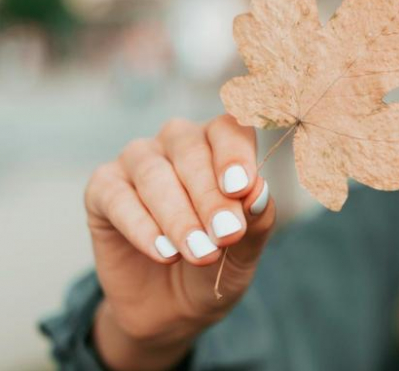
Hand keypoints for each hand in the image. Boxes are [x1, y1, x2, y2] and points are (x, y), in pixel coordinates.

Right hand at [84, 114, 275, 364]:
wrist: (173, 307)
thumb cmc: (218, 261)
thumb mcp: (245, 250)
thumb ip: (257, 220)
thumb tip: (259, 191)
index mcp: (219, 144)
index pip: (229, 129)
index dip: (235, 154)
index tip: (241, 189)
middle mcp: (177, 142)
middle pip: (191, 151)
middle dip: (211, 196)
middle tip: (227, 235)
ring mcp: (138, 161)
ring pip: (154, 173)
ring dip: (179, 216)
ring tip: (200, 252)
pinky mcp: (102, 189)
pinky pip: (118, 198)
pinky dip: (142, 227)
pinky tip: (164, 253)